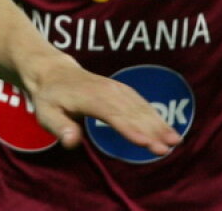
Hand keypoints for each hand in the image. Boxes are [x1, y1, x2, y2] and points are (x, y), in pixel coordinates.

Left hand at [26, 57, 180, 155]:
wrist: (54, 72)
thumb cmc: (49, 98)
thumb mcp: (45, 113)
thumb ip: (59, 127)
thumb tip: (72, 142)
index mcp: (88, 97)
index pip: (112, 114)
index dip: (129, 129)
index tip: (146, 143)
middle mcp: (106, 90)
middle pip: (131, 112)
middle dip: (151, 130)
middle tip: (167, 148)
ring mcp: (115, 88)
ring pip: (140, 106)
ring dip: (158, 123)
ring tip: (175, 141)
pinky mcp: (121, 90)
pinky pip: (141, 102)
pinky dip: (156, 115)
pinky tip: (167, 129)